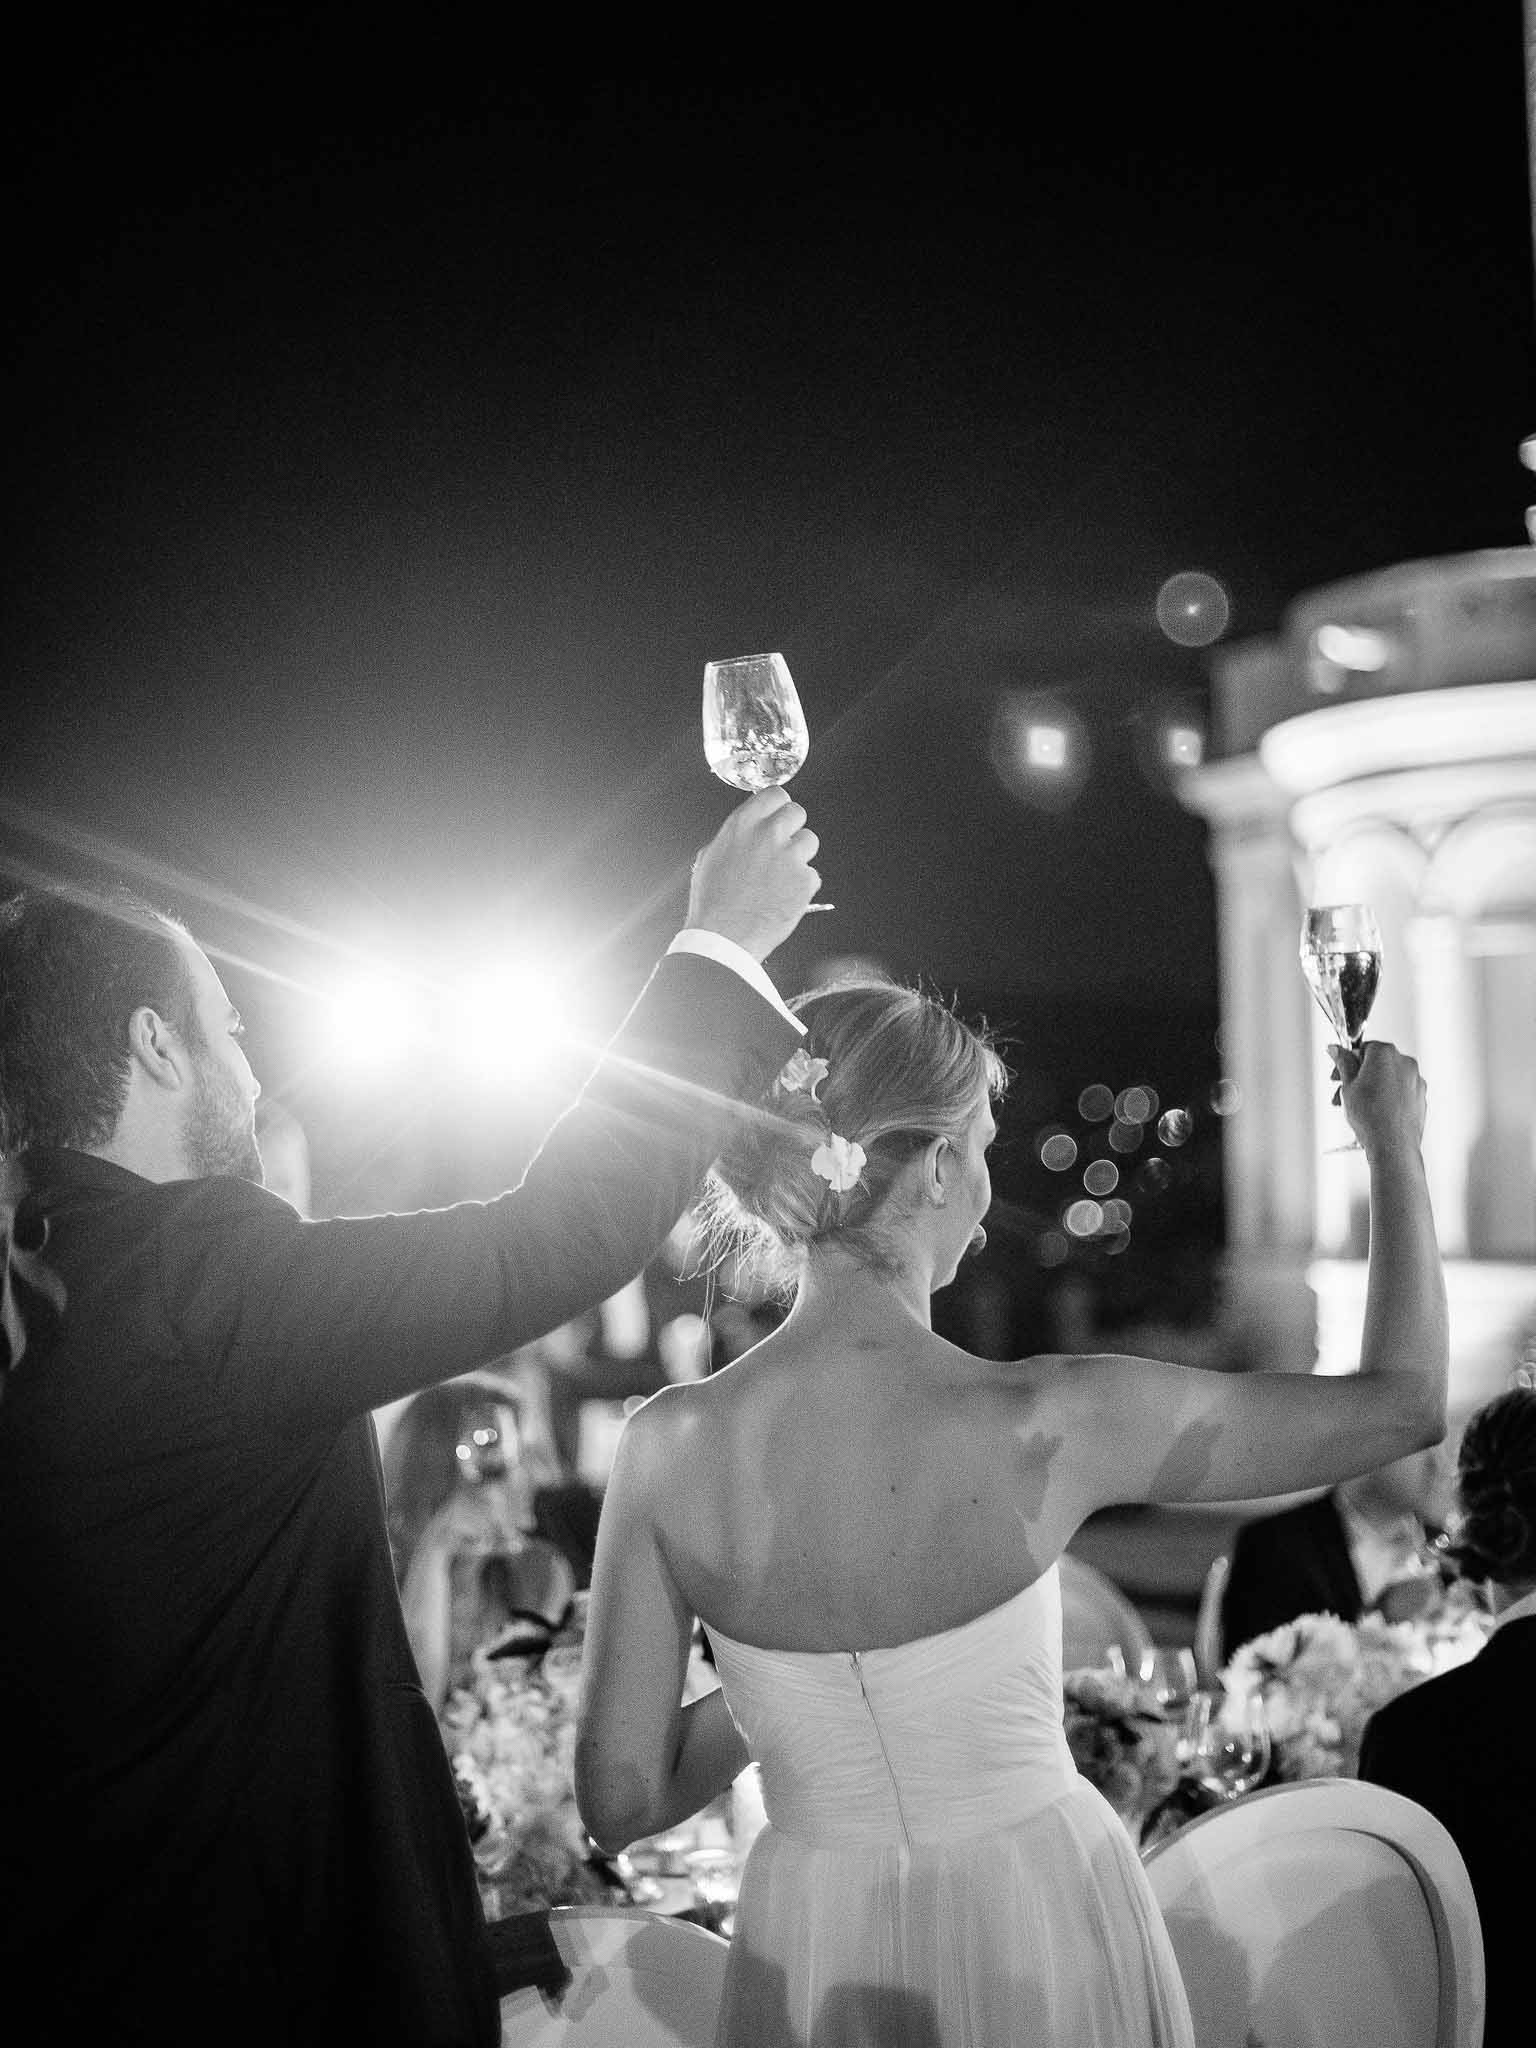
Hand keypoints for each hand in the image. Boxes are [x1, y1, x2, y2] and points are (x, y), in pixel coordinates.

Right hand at [685, 788, 821, 961]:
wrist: (725, 936)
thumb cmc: (713, 903)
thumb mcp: (711, 858)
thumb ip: (735, 838)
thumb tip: (746, 832)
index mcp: (742, 825)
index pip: (774, 794)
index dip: (778, 806)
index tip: (777, 815)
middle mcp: (768, 835)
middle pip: (797, 812)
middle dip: (792, 828)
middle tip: (782, 847)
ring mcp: (790, 857)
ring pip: (810, 841)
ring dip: (799, 856)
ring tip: (780, 877)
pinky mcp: (805, 881)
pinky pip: (812, 875)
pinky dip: (802, 886)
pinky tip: (783, 897)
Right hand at [1332, 1040, 1426, 1156]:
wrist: (1393, 1145)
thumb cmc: (1371, 1116)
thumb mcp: (1347, 1085)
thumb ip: (1343, 1062)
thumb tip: (1338, 1050)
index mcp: (1385, 1053)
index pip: (1363, 1047)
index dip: (1347, 1061)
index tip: (1339, 1072)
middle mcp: (1405, 1062)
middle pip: (1376, 1063)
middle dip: (1358, 1076)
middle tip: (1343, 1091)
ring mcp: (1415, 1080)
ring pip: (1388, 1078)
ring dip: (1371, 1088)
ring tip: (1356, 1107)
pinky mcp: (1420, 1097)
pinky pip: (1399, 1091)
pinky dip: (1387, 1097)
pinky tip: (1374, 1112)